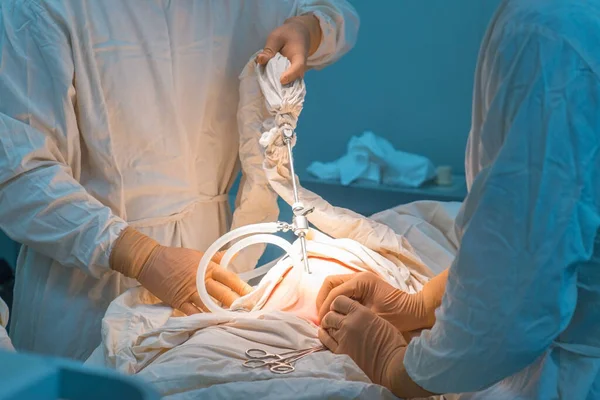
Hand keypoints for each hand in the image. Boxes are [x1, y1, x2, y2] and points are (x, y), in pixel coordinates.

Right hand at [110, 227, 251, 314]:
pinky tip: (212, 326)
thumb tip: (233, 255)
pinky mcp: (178, 301)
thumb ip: (216, 257)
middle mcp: (201, 279)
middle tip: (251, 312)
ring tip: (236, 321)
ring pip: (210, 305)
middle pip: (223, 293)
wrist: (150, 261)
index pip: (230, 278)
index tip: (254, 295)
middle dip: (238, 303)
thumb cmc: (175, 257)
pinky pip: (192, 312)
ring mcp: (190, 291)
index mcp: (207, 266)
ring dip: (223, 314)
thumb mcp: (198, 254)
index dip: (243, 287)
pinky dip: (202, 319)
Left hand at [257, 14, 321, 83]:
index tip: (282, 80)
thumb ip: (269, 49)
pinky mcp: (291, 76)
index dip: (291, 74)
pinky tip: (266, 87)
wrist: (298, 34)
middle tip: (270, 90)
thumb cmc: (287, 34)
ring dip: (279, 87)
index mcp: (300, 55)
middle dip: (283, 86)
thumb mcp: (276, 37)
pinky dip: (276, 85)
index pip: (298, 67)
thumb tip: (260, 61)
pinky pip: (286, 83)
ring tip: (267, 91)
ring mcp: (296, 73)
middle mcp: (300, 68)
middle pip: (294, 80)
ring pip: (290, 84)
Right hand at [316, 272, 432, 332]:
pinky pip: (342, 290)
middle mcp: (358, 277)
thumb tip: (332, 319)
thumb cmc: (397, 315)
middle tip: (321, 318)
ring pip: (334, 285)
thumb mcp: (373, 318)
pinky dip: (335, 300)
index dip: (325, 307)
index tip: (322, 322)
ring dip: (327, 299)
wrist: (415, 311)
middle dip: (323, 300)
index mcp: (361, 281)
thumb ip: (351, 315)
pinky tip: (335, 314)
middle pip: (330, 283)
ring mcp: (359, 280)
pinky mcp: (361, 287)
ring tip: (326, 317)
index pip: (334, 291)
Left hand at [319, 296, 432, 398]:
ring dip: (328, 326)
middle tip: (334, 319)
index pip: (339, 300)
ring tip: (330, 327)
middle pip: (330, 314)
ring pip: (327, 327)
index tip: (340, 308)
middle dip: (331, 315)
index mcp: (360, 312)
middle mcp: (349, 323)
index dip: (338, 304)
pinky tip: (326, 335)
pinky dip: (325, 336)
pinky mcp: (340, 352)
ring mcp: (343, 338)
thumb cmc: (391, 342)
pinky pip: (326, 341)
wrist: (392, 364)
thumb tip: (353, 314)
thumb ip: (363, 315)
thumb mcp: (379, 319)